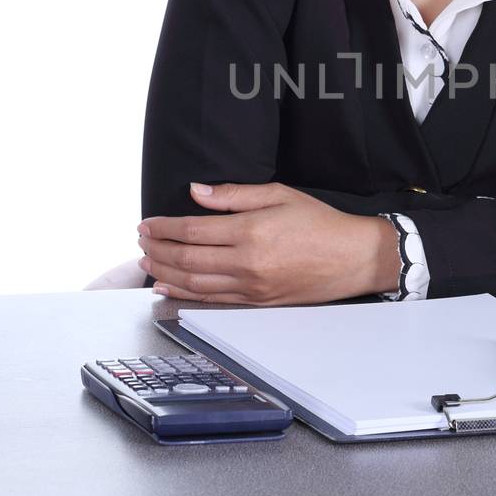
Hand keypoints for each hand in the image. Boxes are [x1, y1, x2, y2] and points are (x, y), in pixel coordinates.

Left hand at [137, 181, 393, 305]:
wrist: (354, 258)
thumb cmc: (321, 224)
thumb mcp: (280, 194)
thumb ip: (235, 195)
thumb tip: (197, 192)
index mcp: (251, 231)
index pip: (193, 230)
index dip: (164, 227)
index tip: (147, 223)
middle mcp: (247, 262)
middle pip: (187, 258)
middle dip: (157, 250)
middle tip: (141, 242)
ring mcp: (251, 287)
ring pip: (194, 283)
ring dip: (165, 273)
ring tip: (147, 263)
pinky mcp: (257, 302)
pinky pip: (212, 300)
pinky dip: (184, 294)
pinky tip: (169, 287)